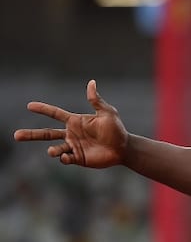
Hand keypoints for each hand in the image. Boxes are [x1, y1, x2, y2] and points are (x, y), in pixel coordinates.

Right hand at [13, 80, 128, 168]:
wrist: (124, 148)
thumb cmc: (116, 129)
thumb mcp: (107, 113)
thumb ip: (96, 100)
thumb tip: (91, 82)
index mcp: (75, 121)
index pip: (55, 114)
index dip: (43, 109)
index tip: (29, 106)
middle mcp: (71, 133)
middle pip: (47, 133)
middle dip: (32, 135)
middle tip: (16, 136)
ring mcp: (74, 146)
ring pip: (55, 148)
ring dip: (52, 150)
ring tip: (52, 152)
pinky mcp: (78, 158)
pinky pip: (66, 158)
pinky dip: (63, 158)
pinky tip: (64, 157)